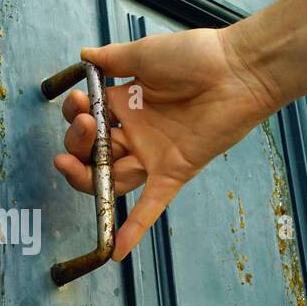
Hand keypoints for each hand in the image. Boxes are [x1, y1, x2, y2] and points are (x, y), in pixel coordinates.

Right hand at [54, 27, 277, 260]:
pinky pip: (150, 205)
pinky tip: (115, 251)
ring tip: (68, 163)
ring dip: (85, 177)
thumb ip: (113, 59)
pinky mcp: (172, 172)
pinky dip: (134, 229)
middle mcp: (136, 134)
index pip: (89, 120)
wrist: (238, 70)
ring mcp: (153, 155)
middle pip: (94, 154)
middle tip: (84, 124)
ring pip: (111, 178)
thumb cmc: (197, 56)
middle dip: (77, 144)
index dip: (76, 115)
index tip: (79, 101)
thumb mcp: (146, 54)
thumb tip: (84, 55)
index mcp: (126, 105)